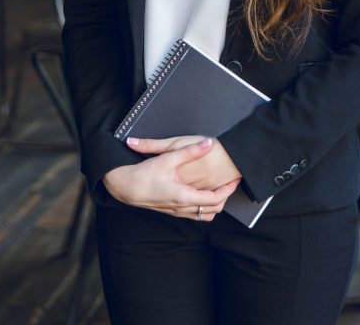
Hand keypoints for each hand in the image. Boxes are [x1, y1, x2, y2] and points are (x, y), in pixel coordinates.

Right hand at [103, 139, 239, 220]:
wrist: (125, 187)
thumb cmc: (144, 174)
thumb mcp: (168, 158)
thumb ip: (190, 151)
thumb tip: (208, 144)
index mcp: (183, 197)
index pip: (215, 200)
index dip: (228, 190)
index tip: (235, 180)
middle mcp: (182, 208)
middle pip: (212, 210)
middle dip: (224, 198)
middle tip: (230, 183)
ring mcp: (176, 211)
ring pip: (203, 215)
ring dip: (214, 204)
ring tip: (219, 188)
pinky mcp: (171, 210)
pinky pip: (193, 214)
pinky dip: (202, 205)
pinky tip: (201, 192)